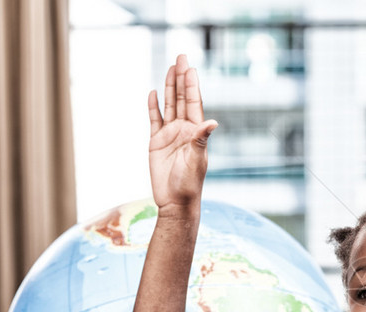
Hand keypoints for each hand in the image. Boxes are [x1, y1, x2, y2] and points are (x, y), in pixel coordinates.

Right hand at [147, 54, 217, 209]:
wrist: (174, 202)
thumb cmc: (189, 184)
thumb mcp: (197, 161)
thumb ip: (202, 140)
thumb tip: (213, 122)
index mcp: (195, 133)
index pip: (193, 103)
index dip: (191, 85)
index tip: (190, 67)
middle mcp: (183, 130)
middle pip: (181, 98)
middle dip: (181, 78)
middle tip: (181, 56)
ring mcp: (170, 135)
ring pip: (168, 105)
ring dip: (168, 87)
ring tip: (170, 68)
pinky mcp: (156, 143)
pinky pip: (154, 120)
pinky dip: (153, 107)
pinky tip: (153, 93)